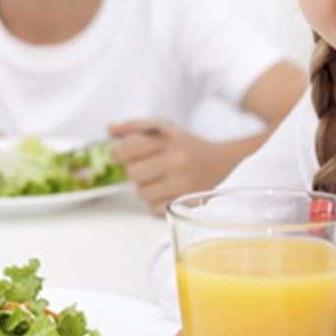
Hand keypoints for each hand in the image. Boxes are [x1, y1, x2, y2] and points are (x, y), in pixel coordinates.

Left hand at [108, 120, 226, 215]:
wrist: (225, 165)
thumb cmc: (190, 148)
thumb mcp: (167, 130)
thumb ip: (136, 127)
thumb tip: (109, 128)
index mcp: (170, 138)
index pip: (129, 147)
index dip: (118, 153)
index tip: (119, 155)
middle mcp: (177, 160)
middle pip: (132, 173)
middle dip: (136, 172)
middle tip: (148, 168)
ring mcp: (183, 183)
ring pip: (142, 193)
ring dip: (146, 189)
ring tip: (161, 181)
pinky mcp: (187, 203)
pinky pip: (154, 209)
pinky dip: (157, 203)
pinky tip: (169, 192)